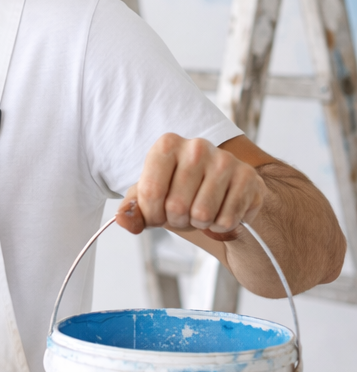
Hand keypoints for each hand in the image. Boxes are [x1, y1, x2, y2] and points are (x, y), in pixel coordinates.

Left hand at [116, 133, 264, 239]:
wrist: (221, 187)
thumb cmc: (177, 191)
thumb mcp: (148, 198)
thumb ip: (131, 211)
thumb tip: (122, 219)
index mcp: (166, 145)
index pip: (150, 192)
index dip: (151, 215)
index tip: (156, 214)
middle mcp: (196, 146)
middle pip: (177, 206)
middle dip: (176, 221)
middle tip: (182, 214)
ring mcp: (225, 160)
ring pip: (203, 216)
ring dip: (199, 224)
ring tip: (200, 211)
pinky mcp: (249, 177)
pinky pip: (227, 220)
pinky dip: (221, 226)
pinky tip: (220, 210)